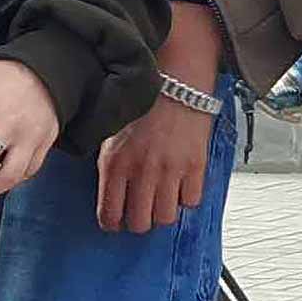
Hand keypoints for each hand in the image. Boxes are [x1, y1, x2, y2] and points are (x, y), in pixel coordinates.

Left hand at [96, 2, 225, 233]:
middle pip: (139, 223)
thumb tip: (106, 191)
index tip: (116, 220)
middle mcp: (142, 170)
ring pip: (166, 218)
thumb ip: (108, 162)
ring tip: (160, 200)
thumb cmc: (143, 101)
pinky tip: (180, 184)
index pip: (109, 214)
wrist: (176, 76)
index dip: (112, 222)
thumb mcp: (111, 131)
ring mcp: (170, 170)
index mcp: (115, 163)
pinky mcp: (195, 166)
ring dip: (162, 213)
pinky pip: (191, 202)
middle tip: (140, 212)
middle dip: (138, 221)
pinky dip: (186, 198)